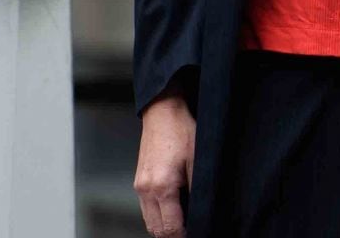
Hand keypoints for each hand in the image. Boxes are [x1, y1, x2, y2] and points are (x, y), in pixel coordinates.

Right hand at [135, 92, 194, 237]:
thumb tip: (202, 209)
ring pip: (148, 220)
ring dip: (162, 225)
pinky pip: (145, 208)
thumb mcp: (198, 161)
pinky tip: (170, 209)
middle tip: (189, 230)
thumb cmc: (181, 132)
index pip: (170, 226)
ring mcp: (139, 186)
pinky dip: (156, 214)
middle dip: (172, 234)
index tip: (195, 232)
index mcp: (162, 187)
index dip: (183, 234)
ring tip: (181, 222)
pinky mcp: (138, 181)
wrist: (162, 114)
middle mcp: (146, 190)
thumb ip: (198, 189)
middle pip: (156, 229)